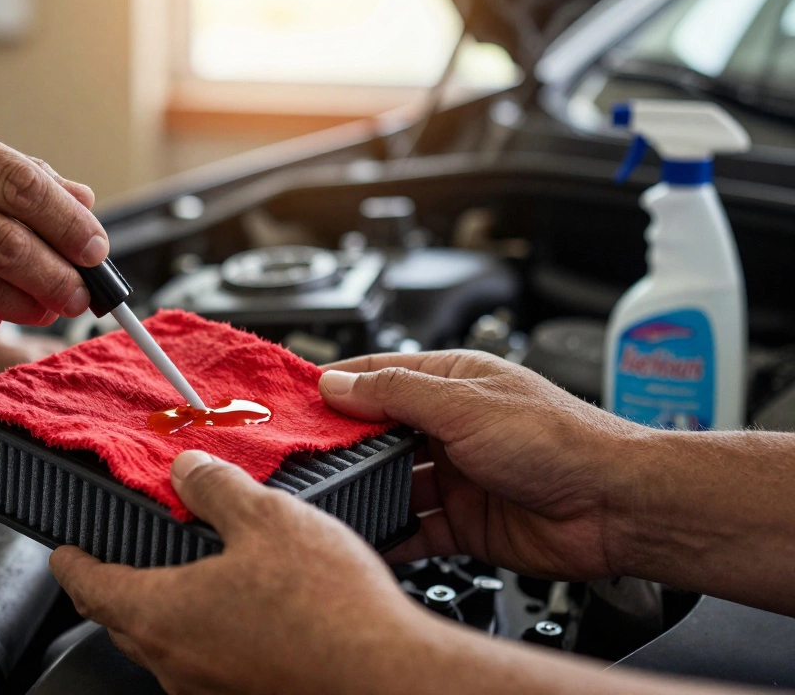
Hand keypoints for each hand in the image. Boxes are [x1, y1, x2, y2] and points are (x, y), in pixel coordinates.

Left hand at [51, 451, 435, 694]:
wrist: (389, 680)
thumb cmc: (329, 613)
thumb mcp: (267, 519)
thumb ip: (216, 489)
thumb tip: (188, 470)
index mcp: (162, 614)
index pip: (87, 586)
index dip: (71, 562)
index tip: (64, 550)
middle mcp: (175, 663)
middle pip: (122, 621)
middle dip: (117, 587)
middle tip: (124, 557)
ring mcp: (208, 691)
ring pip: (167, 648)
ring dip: (168, 612)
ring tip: (196, 576)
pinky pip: (208, 666)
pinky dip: (210, 636)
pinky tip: (246, 614)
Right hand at [319, 350, 647, 581]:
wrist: (617, 507)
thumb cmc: (563, 440)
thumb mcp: (465, 404)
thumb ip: (396, 394)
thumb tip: (339, 382)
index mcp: (453, 382)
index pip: (377, 376)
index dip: (336, 388)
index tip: (296, 402)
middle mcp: (451, 427)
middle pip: (377, 434)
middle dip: (341, 445)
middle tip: (299, 456)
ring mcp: (456, 475)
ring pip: (391, 483)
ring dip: (362, 491)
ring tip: (325, 497)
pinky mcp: (463, 522)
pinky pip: (412, 529)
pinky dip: (388, 534)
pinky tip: (363, 536)